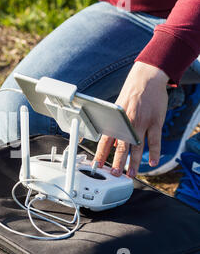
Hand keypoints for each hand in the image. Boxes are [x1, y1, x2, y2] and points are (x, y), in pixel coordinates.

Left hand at [93, 61, 168, 177]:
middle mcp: (127, 124)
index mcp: (116, 121)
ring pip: (138, 147)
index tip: (97, 165)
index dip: (100, 154)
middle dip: (117, 162)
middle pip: (121, 147)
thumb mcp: (116, 110)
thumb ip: (114, 128)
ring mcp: (142, 123)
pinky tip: (152, 163)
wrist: (146, 79)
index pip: (105, 141)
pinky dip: (154, 153)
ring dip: (134, 162)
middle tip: (115, 174)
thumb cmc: (130, 95)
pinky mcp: (155, 122)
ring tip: (131, 174)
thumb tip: (109, 145)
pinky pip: (155, 140)